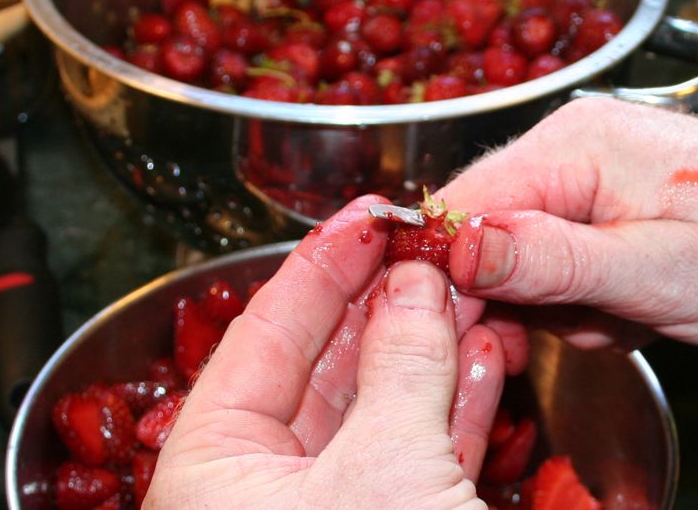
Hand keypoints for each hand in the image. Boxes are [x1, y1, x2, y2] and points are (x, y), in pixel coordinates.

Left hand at [145, 196, 505, 509]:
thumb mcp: (385, 466)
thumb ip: (401, 366)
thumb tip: (414, 283)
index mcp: (213, 474)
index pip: (262, 336)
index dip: (321, 266)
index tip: (368, 216)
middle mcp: (260, 491)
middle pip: (324, 366)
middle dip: (388, 302)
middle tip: (426, 245)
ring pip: (379, 408)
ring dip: (432, 348)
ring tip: (466, 288)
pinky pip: (415, 452)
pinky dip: (453, 406)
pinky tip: (484, 353)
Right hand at [442, 98, 697, 350]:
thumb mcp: (657, 274)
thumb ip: (552, 260)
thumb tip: (456, 245)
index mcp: (576, 144)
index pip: (461, 205)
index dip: (453, 278)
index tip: (480, 337)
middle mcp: (577, 142)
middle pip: (490, 232)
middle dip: (528, 296)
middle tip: (594, 325)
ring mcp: (598, 167)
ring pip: (531, 255)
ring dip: (571, 303)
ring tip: (636, 311)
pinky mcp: (618, 195)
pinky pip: (570, 255)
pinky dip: (597, 293)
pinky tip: (646, 302)